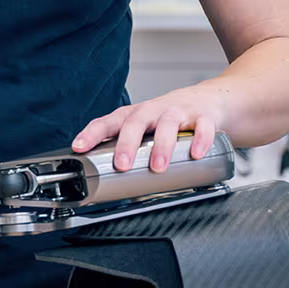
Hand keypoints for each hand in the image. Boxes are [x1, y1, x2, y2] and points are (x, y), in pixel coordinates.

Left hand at [71, 87, 226, 172]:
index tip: (79, 147)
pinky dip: (199, 139)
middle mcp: (153, 110)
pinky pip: (201, 126)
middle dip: (127, 143)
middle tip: (122, 165)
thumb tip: (113, 187)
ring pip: (167, 124)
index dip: (92, 133)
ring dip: (161, 146)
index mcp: (135, 115)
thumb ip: (132, 152)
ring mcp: (178, 111)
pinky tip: (195, 154)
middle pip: (136, 121)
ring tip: (158, 167)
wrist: (209, 100)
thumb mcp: (147, 129)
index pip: (109, 121)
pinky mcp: (202, 115)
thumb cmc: (170, 119)